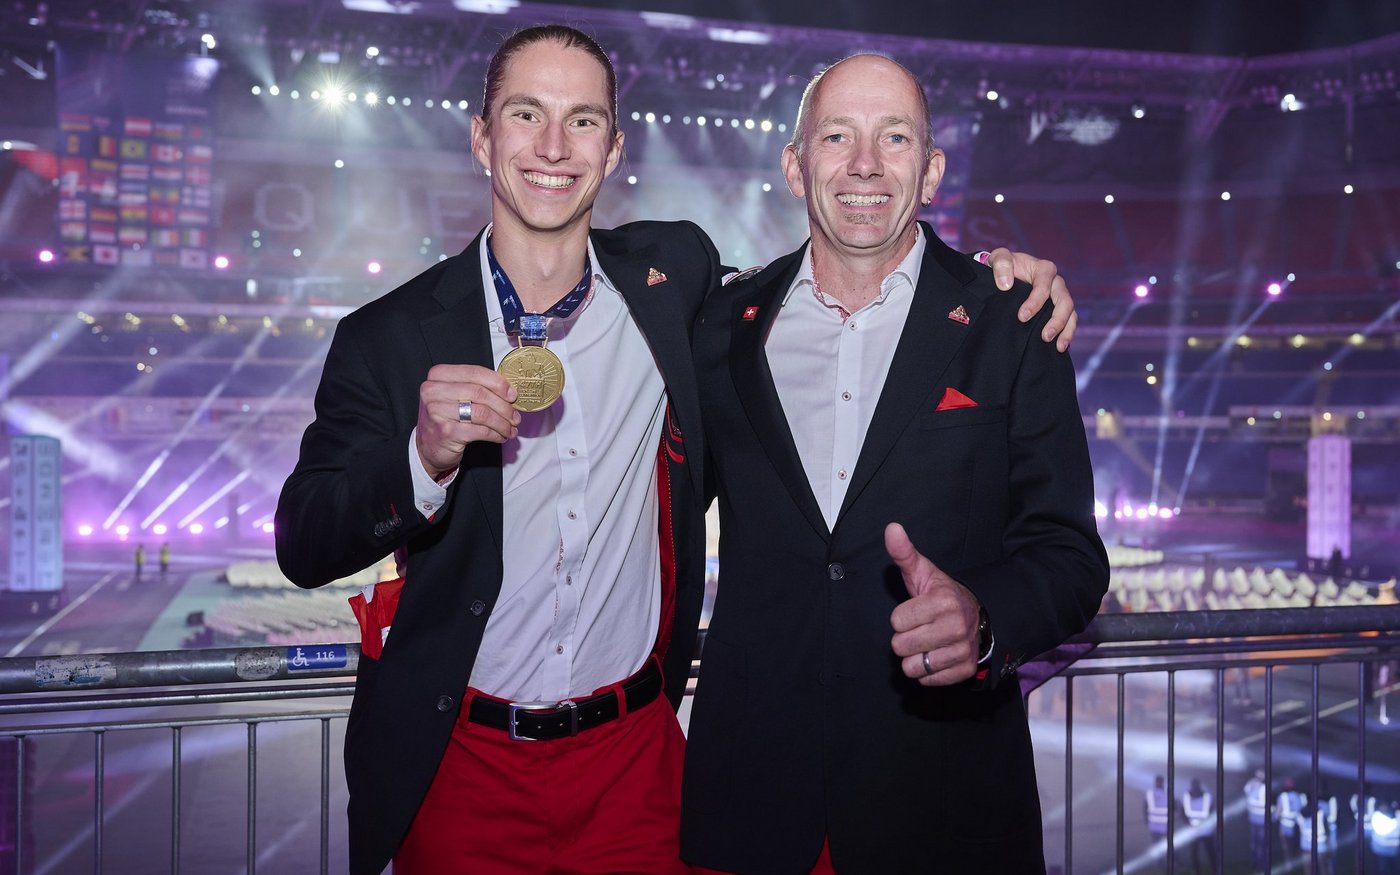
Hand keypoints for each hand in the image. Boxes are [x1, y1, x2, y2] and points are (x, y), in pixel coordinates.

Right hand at [416, 364, 519, 478]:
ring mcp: (437, 412)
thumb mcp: (455, 397)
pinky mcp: (446, 432)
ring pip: (482, 413)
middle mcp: (433, 391)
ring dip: (502, 422)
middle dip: (503, 406)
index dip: (497, 383)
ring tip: (510, 428)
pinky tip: (500, 436)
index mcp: (438, 375)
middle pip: (479, 393)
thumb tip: (509, 392)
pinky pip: (480, 430)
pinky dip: (495, 434)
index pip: (474, 372)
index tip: (512, 394)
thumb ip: (476, 388)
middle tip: (515, 416)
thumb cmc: (445, 418)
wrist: (427, 447)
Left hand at [886, 522, 981, 686]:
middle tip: (919, 629)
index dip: (901, 617)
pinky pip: (928, 680)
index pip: (896, 621)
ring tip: (926, 643)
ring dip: (914, 657)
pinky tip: (935, 655)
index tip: (915, 612)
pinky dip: (927, 672)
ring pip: (913, 667)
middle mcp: (956, 626)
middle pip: (901, 646)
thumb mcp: (923, 573)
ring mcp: (962, 650)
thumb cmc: (941, 595)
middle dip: (905, 638)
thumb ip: (904, 553)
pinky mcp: (965, 669)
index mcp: (943, 601)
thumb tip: (891, 528)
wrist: (978, 616)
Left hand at [985, 247, 1077, 351]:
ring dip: (1066, 329)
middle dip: (1056, 320)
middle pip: (1064, 300)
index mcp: (1043, 269)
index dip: (1035, 301)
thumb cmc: (1003, 266)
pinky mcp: (1057, 309)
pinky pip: (1069, 321)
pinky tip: (1060, 347)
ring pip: (1070, 312)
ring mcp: (1058, 296)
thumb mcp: (998, 258)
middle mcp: (1055, 282)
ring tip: (1058, 346)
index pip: (1044, 285)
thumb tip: (1006, 285)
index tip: (1022, 317)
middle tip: (1044, 336)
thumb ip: (1001, 265)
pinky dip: (1067, 333)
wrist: (1004, 276)